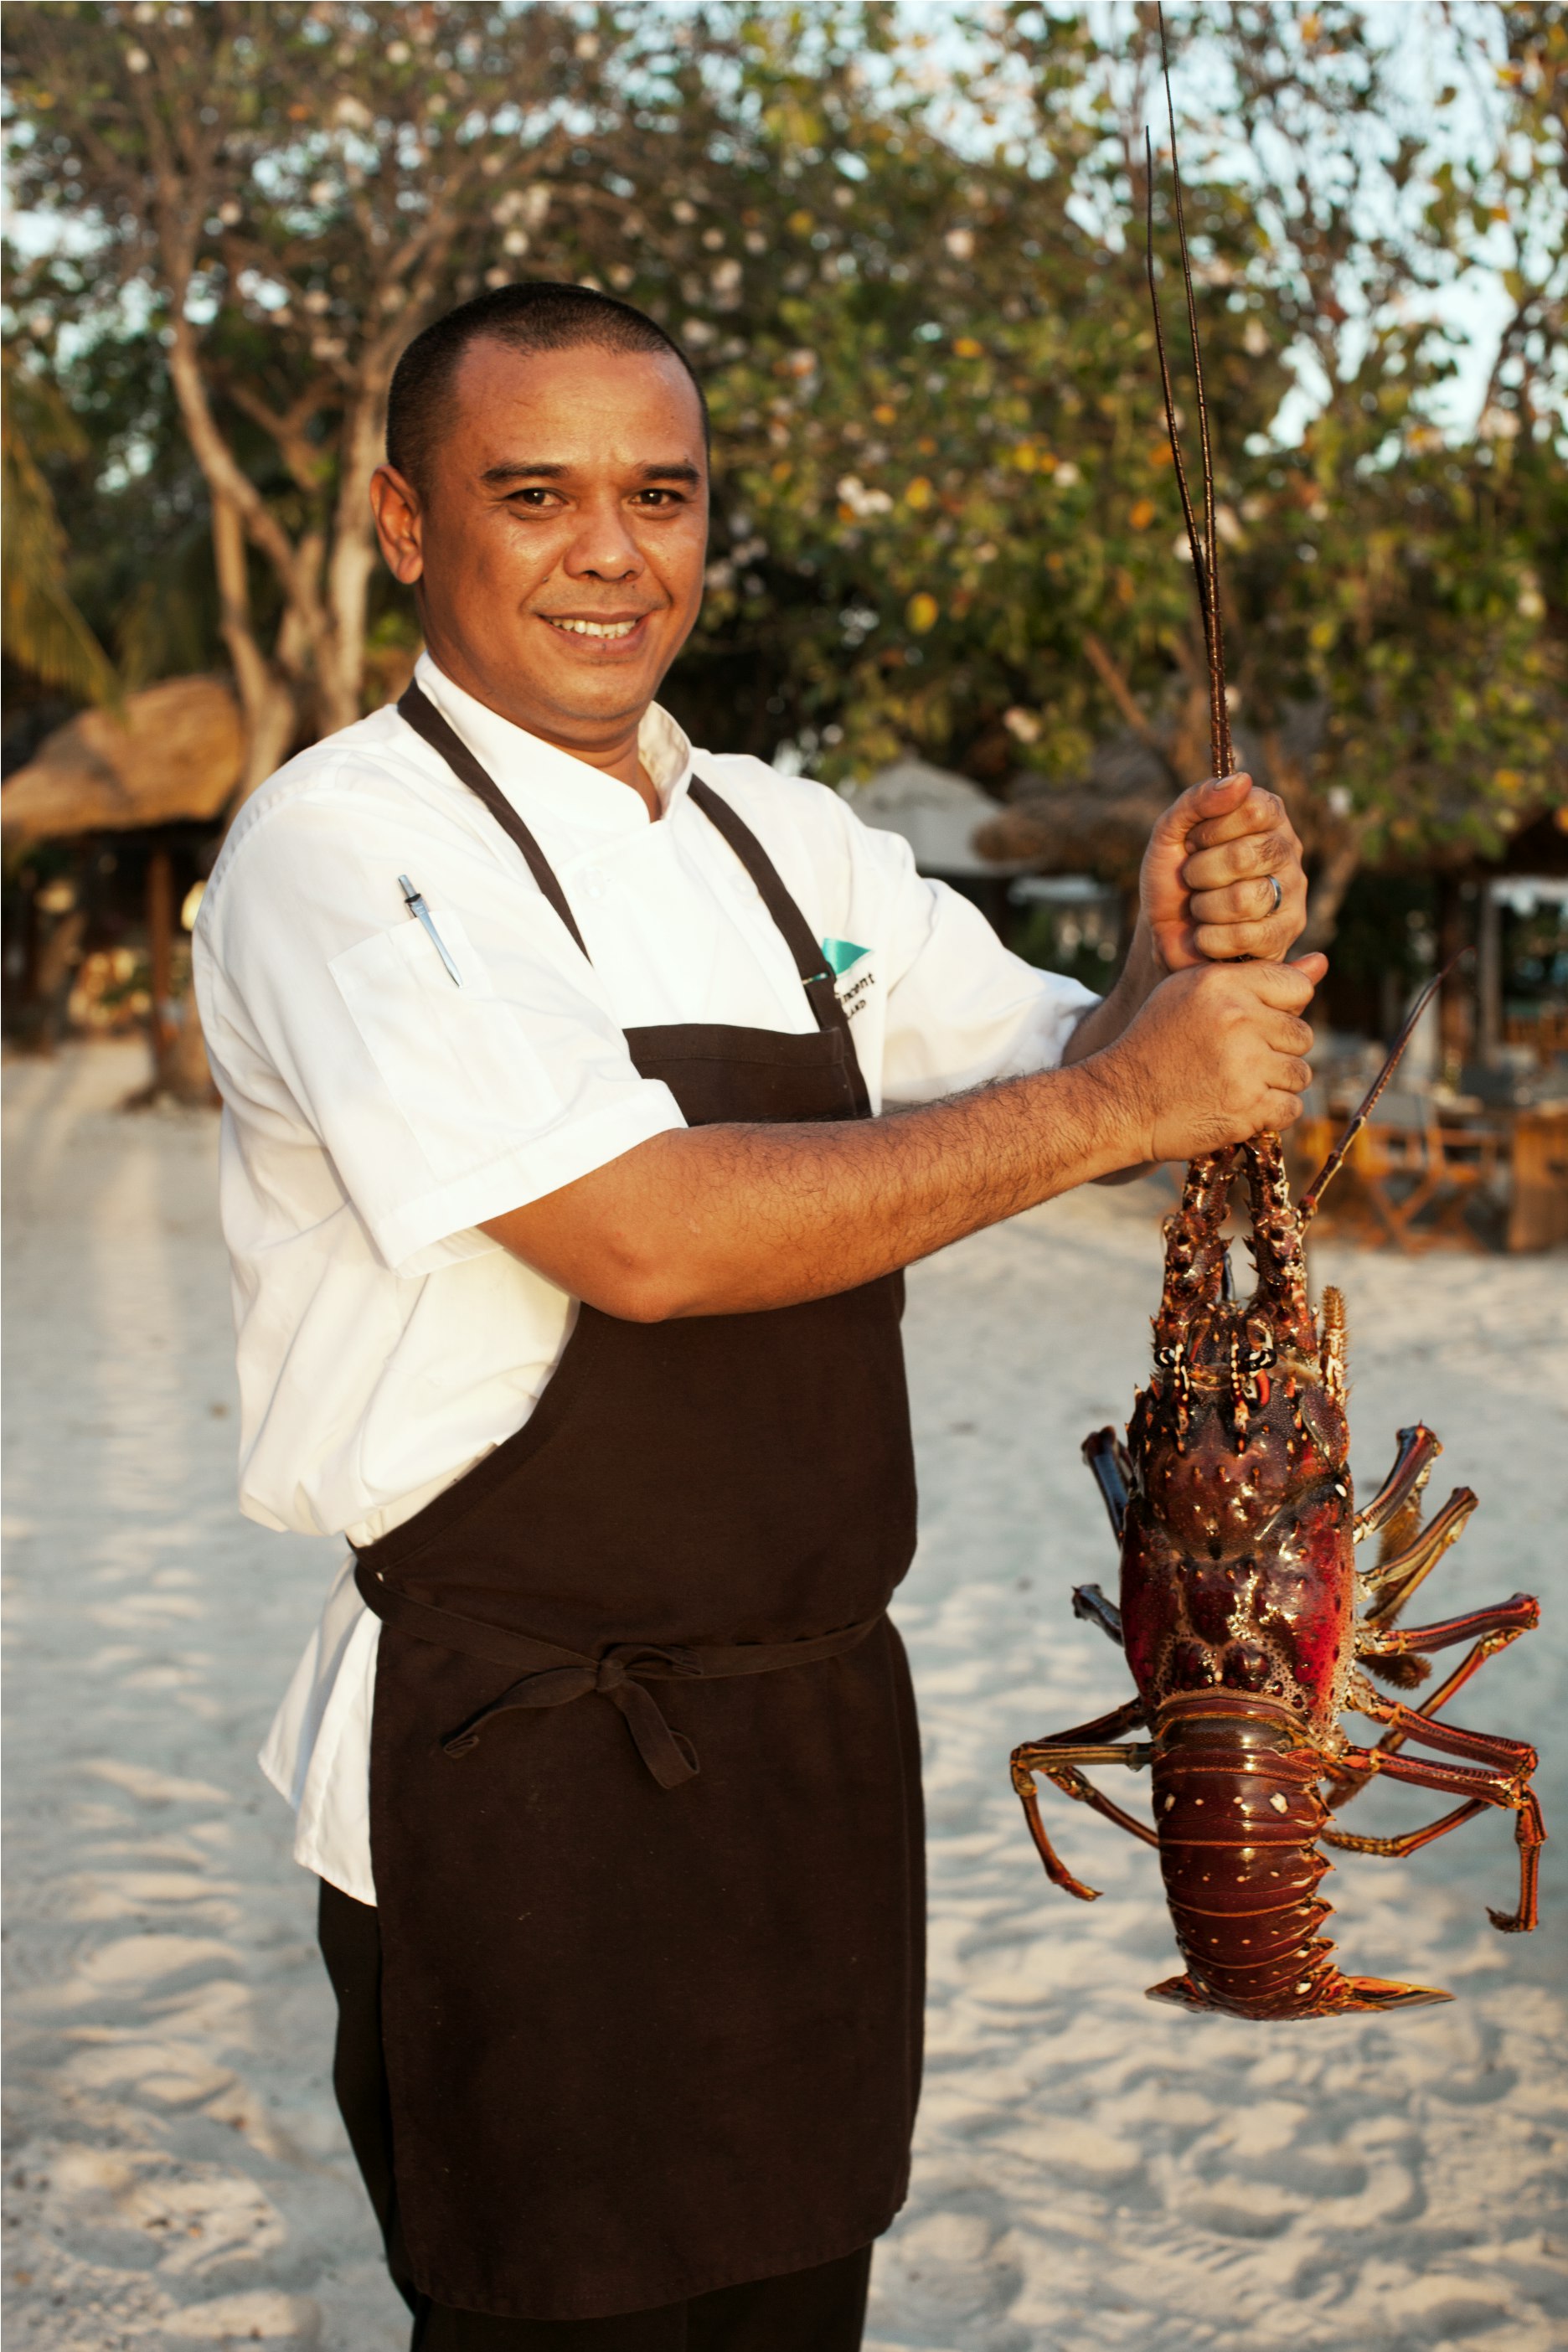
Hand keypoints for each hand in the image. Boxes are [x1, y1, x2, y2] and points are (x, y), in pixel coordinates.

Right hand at [1094, 954, 1326, 1164]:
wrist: (1119, 1101)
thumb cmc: (1156, 1043)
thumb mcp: (1192, 993)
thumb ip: (1256, 978)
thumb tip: (1323, 963)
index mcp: (1223, 984)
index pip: (1296, 988)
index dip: (1281, 1010)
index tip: (1254, 1026)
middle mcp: (1237, 1019)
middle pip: (1302, 1035)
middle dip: (1278, 1051)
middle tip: (1237, 1061)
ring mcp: (1245, 1065)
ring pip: (1300, 1074)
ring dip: (1275, 1084)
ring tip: (1235, 1084)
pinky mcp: (1247, 1108)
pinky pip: (1291, 1108)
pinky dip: (1269, 1113)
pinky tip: (1236, 1106)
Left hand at [1140, 772, 1308, 970]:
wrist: (1166, 934)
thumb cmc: (1173, 878)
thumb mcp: (1169, 833)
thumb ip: (1196, 800)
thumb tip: (1242, 780)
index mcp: (1267, 816)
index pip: (1253, 809)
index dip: (1211, 829)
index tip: (1194, 842)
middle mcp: (1288, 850)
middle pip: (1246, 856)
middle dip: (1201, 872)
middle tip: (1193, 879)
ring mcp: (1293, 894)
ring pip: (1245, 899)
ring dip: (1204, 908)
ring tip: (1201, 909)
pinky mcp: (1285, 935)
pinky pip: (1246, 937)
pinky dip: (1210, 938)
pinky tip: (1207, 935)